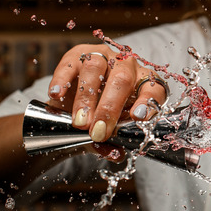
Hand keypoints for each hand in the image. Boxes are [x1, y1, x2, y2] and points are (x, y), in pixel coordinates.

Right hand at [46, 44, 168, 159]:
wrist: (74, 108)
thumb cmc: (100, 119)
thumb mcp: (107, 133)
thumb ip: (111, 144)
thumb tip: (115, 155)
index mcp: (143, 84)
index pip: (153, 90)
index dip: (147, 103)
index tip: (138, 118)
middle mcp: (127, 66)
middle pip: (122, 80)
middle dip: (109, 108)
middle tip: (98, 132)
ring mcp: (103, 56)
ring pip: (96, 69)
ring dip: (86, 98)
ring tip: (79, 122)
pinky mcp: (77, 55)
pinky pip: (70, 64)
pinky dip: (62, 80)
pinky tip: (57, 94)